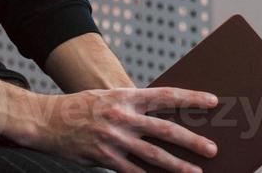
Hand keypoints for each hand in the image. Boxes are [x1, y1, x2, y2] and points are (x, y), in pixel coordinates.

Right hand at [23, 86, 218, 172]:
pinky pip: (133, 171)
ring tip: (195, 172)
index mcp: (127, 97)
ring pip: (153, 155)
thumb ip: (135, 106)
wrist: (49, 120)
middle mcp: (123, 117)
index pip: (166, 96)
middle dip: (192, 141)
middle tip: (213, 149)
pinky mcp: (105, 158)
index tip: (212, 102)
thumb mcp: (110, 97)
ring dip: (177, 165)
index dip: (190, 99)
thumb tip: (161, 121)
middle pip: (165, 130)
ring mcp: (115, 139)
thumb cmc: (83, 107)